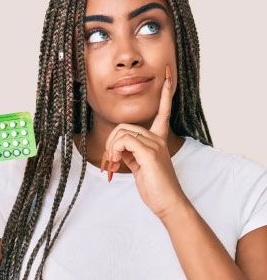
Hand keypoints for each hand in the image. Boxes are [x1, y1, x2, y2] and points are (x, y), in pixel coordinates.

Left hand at [103, 64, 189, 219]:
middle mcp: (158, 138)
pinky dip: (115, 151)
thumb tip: (117, 147)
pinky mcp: (150, 152)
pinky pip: (124, 140)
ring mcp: (155, 144)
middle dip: (111, 142)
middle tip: (110, 161)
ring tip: (114, 164)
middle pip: (124, 126)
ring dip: (111, 148)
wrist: (168, 204)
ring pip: (121, 132)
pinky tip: (117, 163)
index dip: (166, 93)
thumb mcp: (139, 165)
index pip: (163, 110)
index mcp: (158, 139)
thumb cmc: (154, 187)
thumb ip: (130, 152)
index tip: (168, 74)